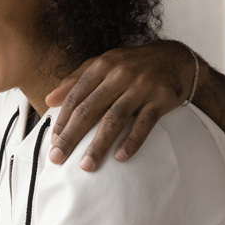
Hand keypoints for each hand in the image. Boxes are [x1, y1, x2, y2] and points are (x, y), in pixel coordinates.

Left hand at [45, 40, 193, 170]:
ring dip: (99, 144)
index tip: (52, 143)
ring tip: (86, 165)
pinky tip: (120, 157)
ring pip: (115, 118)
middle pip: (90, 109)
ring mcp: (141, 86)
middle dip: (71, 136)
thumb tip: (49, 99)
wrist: (175, 59)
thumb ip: (75, 80)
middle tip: (57, 158)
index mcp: (101, 67)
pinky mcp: (161, 98)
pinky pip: (145, 123)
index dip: (62, 121)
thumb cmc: (131, 66)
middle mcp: (119, 74)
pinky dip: (132, 141)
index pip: (75, 98)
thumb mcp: (103, 66)